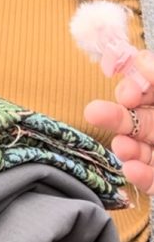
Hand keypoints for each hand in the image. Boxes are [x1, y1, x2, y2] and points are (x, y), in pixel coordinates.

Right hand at [85, 49, 153, 194]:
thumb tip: (138, 60)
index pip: (146, 84)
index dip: (132, 78)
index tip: (115, 78)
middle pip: (138, 118)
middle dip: (114, 115)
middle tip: (93, 112)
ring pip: (140, 149)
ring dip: (126, 148)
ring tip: (121, 148)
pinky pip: (152, 181)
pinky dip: (141, 177)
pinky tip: (132, 170)